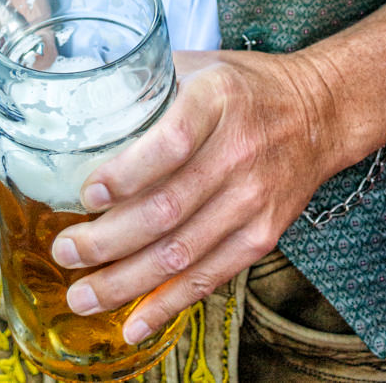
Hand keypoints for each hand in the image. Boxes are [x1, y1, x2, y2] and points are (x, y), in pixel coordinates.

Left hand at [50, 49, 342, 344]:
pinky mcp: (262, 235)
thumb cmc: (248, 87)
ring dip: (125, 281)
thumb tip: (84, 97)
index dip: (126, 174)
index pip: (170, 143)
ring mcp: (253, 200)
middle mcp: (237, 152)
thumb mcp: (201, 64)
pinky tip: (134, 321)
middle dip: (107, 240)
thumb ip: (149, 81)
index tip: (87, 194)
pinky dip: (168, 304)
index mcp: (217, 101)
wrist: (320, 113)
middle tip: (65, 250)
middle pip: (167, 209)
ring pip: (182, 253)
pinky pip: (209, 276)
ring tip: (83, 294)